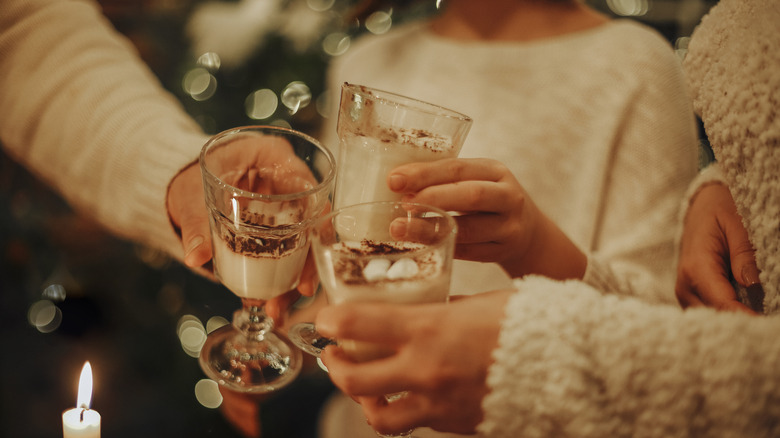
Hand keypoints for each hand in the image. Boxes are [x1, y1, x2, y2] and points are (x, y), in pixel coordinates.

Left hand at [166, 137, 323, 321]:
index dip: (319, 228)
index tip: (310, 254)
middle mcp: (287, 182)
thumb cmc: (189, 175)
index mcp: (275, 158)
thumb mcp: (190, 195)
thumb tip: (196, 255)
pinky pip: (286, 255)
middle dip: (308, 264)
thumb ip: (195, 223)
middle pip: (314, 223)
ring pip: (304, 245)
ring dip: (294, 279)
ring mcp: (284, 208)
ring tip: (275, 308)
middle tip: (298, 293)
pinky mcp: (276, 230)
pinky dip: (279, 279)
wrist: (180, 185)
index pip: (312, 191)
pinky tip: (269, 302)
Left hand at [316, 290, 513, 435]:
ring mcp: (439, 403)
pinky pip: (417, 423)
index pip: (358, 325)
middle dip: (335, 368)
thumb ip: (442, 308)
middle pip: (354, 379)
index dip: (332, 322)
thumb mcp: (477, 302)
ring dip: (364, 400)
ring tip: (366, 387)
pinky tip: (411, 394)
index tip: (326, 320)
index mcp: (429, 329)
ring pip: (379, 416)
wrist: (571, 365)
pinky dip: (405, 410)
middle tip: (335, 356)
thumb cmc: (527, 322)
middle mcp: (426, 370)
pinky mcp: (456, 424)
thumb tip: (421, 308)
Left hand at [388, 158, 585, 278]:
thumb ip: (444, 179)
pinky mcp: (503, 251)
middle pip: (471, 195)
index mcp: (495, 171)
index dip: (425, 174)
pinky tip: (419, 244)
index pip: (458, 168)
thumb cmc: (488, 201)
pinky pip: (468, 252)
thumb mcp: (477, 181)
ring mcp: (509, 226)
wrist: (528, 232)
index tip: (394, 180)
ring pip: (468, 229)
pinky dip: (442, 246)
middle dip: (433, 198)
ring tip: (400, 227)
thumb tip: (396, 182)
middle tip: (402, 204)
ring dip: (430, 228)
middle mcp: (508, 196)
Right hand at [675, 182, 761, 313]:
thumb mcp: (737, 223)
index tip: (769, 325)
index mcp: (696, 267)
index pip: (723, 304)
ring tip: (762, 319)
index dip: (747, 318)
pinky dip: (730, 315)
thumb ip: (744, 253)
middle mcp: (685, 286)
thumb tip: (752, 283)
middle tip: (769, 323)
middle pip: (716, 318)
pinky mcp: (693, 296)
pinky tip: (750, 312)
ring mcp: (687, 293)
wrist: (702, 205)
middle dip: (743, 323)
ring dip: (736, 321)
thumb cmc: (720, 209)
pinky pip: (711, 313)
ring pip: (712, 320)